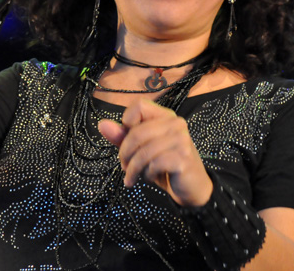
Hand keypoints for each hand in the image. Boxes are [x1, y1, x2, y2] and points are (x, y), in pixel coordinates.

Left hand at [98, 99, 212, 206]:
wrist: (191, 187)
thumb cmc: (164, 165)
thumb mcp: (140, 150)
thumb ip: (122, 136)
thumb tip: (102, 124)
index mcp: (165, 116)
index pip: (139, 106)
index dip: (127, 123)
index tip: (126, 140)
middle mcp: (176, 123)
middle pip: (137, 132)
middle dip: (125, 153)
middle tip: (125, 167)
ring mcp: (181, 140)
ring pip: (144, 151)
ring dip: (134, 168)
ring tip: (134, 176)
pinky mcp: (183, 158)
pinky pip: (155, 163)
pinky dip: (147, 174)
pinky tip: (150, 178)